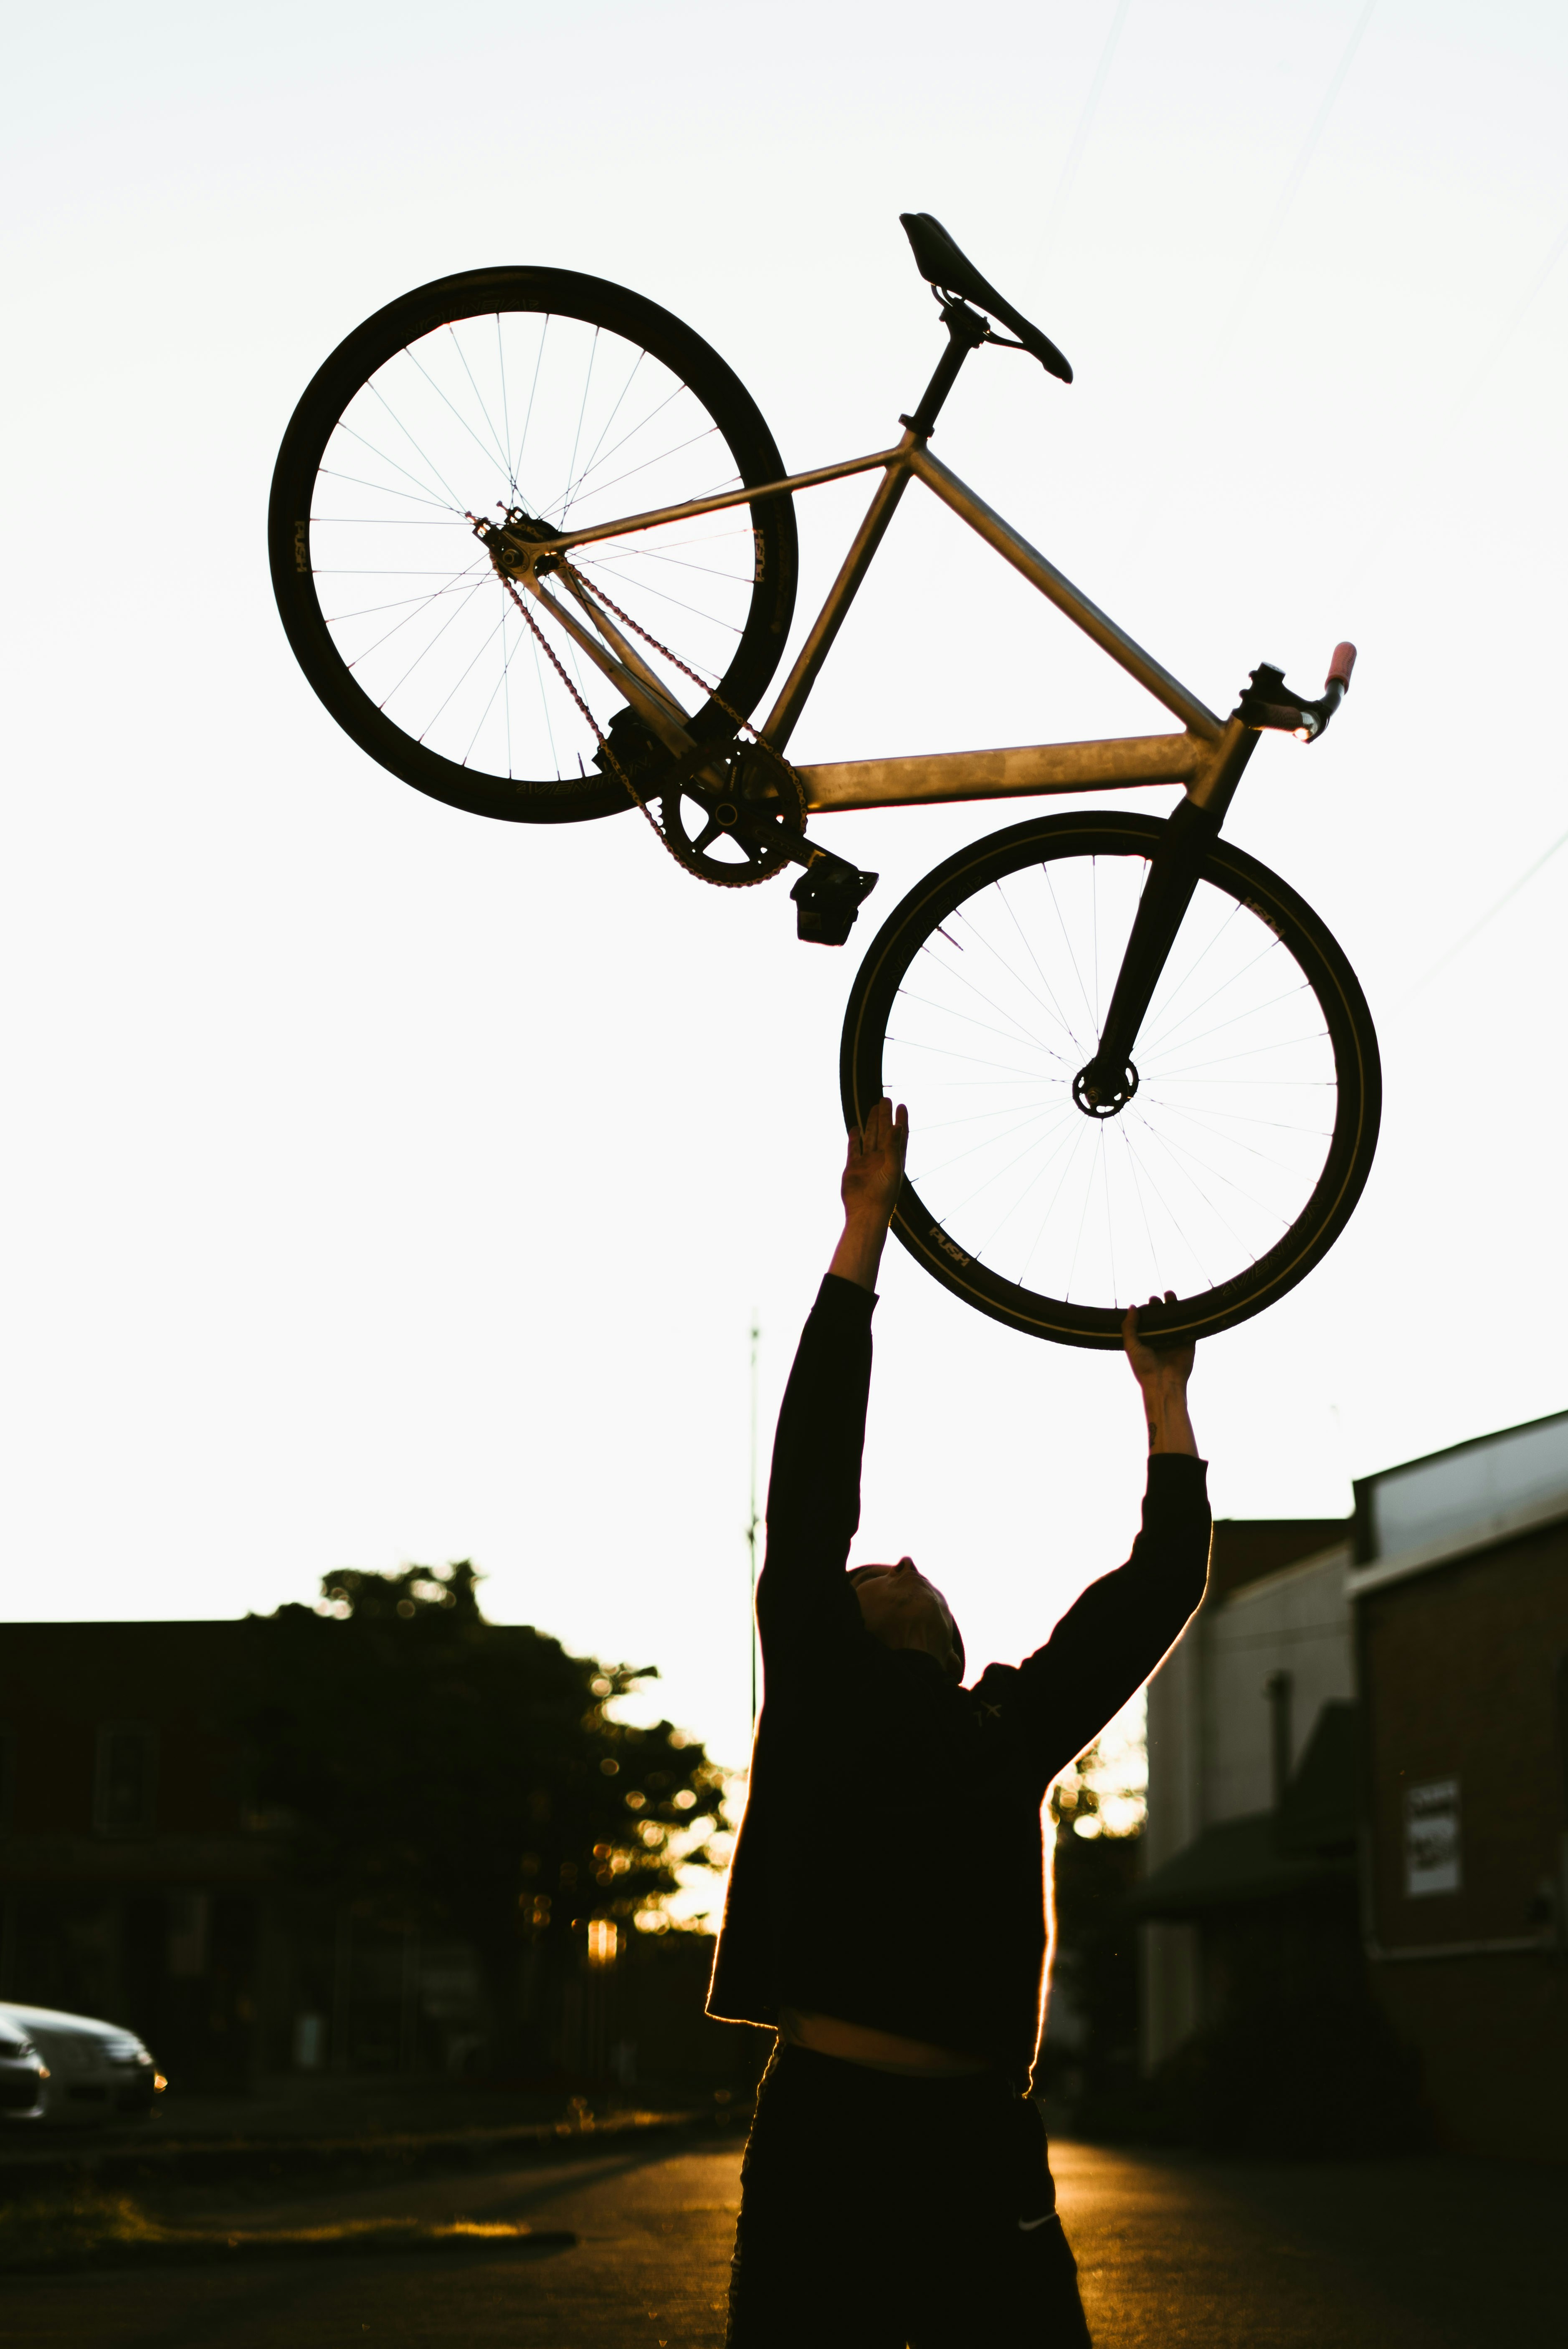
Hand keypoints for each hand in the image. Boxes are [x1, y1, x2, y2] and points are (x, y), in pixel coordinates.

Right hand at [840, 1099, 907, 1227]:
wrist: (865, 1212)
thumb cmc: (884, 1195)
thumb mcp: (892, 1169)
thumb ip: (893, 1147)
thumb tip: (897, 1126)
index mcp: (895, 1159)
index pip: (900, 1135)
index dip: (901, 1120)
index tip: (901, 1105)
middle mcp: (882, 1158)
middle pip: (884, 1132)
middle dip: (884, 1116)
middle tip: (885, 1099)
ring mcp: (867, 1162)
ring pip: (870, 1137)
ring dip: (871, 1123)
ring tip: (873, 1107)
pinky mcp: (853, 1167)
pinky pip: (854, 1148)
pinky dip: (854, 1138)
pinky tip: (855, 1128)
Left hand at [1122, 1291, 1193, 1384]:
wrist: (1163, 1383)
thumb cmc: (1144, 1367)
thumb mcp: (1131, 1346)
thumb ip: (1129, 1327)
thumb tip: (1132, 1306)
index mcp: (1147, 1339)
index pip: (1147, 1320)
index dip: (1147, 1310)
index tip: (1146, 1303)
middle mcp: (1161, 1338)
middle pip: (1162, 1317)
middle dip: (1159, 1306)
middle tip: (1155, 1299)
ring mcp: (1175, 1340)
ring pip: (1175, 1319)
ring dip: (1174, 1306)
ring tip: (1170, 1294)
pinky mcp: (1188, 1343)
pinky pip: (1189, 1327)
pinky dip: (1189, 1317)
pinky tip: (1186, 1306)